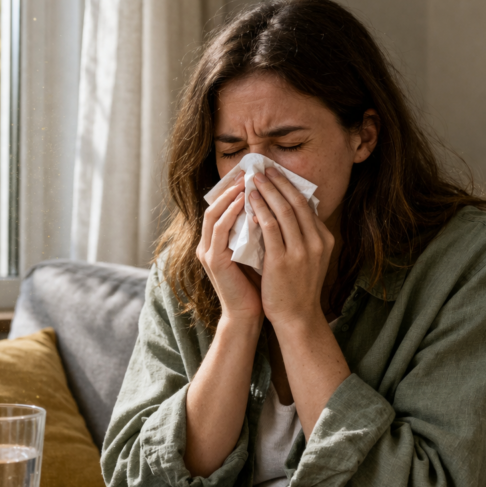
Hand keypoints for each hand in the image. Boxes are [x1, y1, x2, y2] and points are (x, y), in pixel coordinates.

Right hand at [196, 178, 262, 324]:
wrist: (250, 315)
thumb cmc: (258, 286)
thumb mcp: (259, 252)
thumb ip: (260, 232)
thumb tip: (278, 208)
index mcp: (218, 242)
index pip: (223, 208)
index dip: (235, 190)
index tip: (255, 175)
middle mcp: (208, 245)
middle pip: (215, 205)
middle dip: (231, 187)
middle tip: (250, 171)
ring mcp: (207, 252)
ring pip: (214, 214)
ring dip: (230, 196)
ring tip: (247, 181)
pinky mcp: (213, 261)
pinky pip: (219, 230)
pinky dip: (231, 214)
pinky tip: (246, 203)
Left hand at [249, 167, 334, 330]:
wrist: (297, 317)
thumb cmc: (298, 288)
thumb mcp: (309, 259)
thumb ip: (302, 237)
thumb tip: (289, 213)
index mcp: (324, 240)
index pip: (307, 205)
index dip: (290, 186)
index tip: (276, 174)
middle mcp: (316, 242)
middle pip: (297, 203)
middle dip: (279, 182)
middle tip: (264, 168)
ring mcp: (301, 252)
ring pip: (284, 211)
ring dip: (267, 191)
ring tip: (254, 178)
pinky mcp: (282, 261)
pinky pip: (270, 228)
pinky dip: (260, 210)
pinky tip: (250, 201)